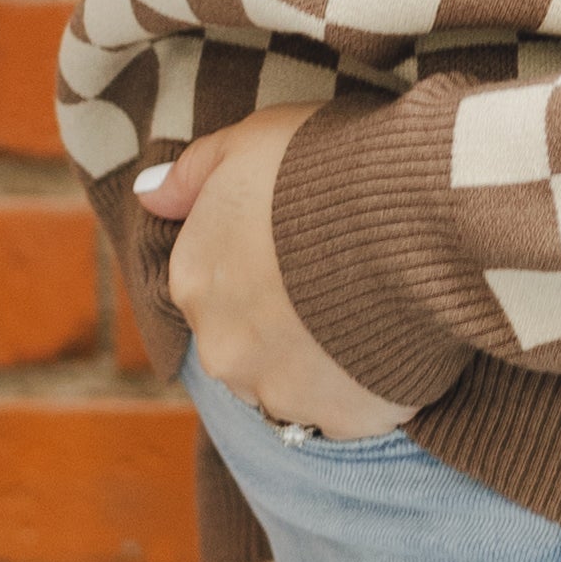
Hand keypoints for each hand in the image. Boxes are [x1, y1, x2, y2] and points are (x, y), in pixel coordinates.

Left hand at [138, 109, 414, 442]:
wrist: (411, 212)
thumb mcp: (247, 142)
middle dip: (281, 323)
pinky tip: (395, 341)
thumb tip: (149, 194)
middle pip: (245, 344)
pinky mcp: (339, 419)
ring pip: (292, 385)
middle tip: (338, 280)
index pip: (212, 286)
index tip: (298, 247)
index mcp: (193, 280)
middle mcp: (221, 346)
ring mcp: (278, 390)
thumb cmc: (327, 164)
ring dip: (321, 361)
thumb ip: (192, 175)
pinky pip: (349, 411)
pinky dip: (367, 387)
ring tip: (372, 310)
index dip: (257, 266)